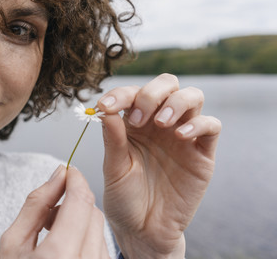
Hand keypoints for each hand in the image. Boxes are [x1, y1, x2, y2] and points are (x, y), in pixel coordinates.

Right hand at [0, 165, 110, 258]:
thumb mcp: (13, 243)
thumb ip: (37, 205)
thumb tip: (58, 174)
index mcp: (59, 258)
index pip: (81, 202)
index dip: (75, 180)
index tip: (67, 172)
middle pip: (93, 214)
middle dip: (75, 202)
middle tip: (52, 210)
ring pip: (100, 230)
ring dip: (81, 222)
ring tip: (54, 234)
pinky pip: (102, 248)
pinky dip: (86, 240)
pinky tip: (66, 249)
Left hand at [96, 74, 220, 258]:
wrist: (144, 231)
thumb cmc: (124, 198)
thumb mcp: (114, 168)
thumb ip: (113, 138)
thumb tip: (105, 108)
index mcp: (134, 123)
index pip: (131, 93)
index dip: (120, 94)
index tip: (105, 106)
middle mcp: (158, 123)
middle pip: (166, 84)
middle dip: (152, 92)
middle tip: (137, 117)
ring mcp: (182, 135)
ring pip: (192, 96)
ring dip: (175, 102)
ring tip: (161, 124)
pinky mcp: (202, 153)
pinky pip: (210, 125)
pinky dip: (198, 123)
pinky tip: (180, 135)